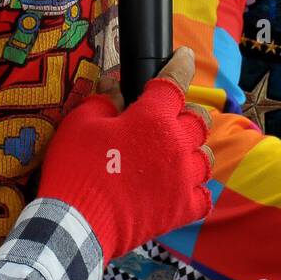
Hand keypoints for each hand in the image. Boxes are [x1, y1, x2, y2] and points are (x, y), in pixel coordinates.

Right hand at [38, 47, 213, 259]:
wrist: (76, 223)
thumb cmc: (77, 167)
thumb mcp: (81, 122)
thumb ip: (105, 100)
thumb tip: (116, 88)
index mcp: (154, 118)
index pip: (175, 81)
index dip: (181, 64)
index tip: (184, 56)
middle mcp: (177, 144)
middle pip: (198, 119)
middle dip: (184, 112)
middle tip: (164, 117)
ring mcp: (183, 179)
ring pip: (205, 156)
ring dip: (191, 150)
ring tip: (171, 153)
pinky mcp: (182, 209)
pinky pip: (203, 195)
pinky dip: (194, 189)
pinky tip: (180, 187)